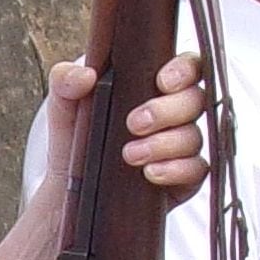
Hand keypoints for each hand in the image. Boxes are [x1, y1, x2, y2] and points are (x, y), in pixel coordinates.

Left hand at [33, 47, 214, 209]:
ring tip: (130, 154)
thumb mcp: (62, 105)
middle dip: (167, 110)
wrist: (68, 192)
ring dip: (164, 143)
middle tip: (134, 123)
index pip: (187, 67)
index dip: (184, 70)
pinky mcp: (183, 179)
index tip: (162, 82)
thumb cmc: (74, 141)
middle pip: (195, 100)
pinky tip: (151, 173)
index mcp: (153, 87)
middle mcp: (173, 115)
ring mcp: (180, 147)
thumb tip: (84, 75)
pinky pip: (196, 170)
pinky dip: (176, 170)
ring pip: (194, 136)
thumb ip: (65, 80)